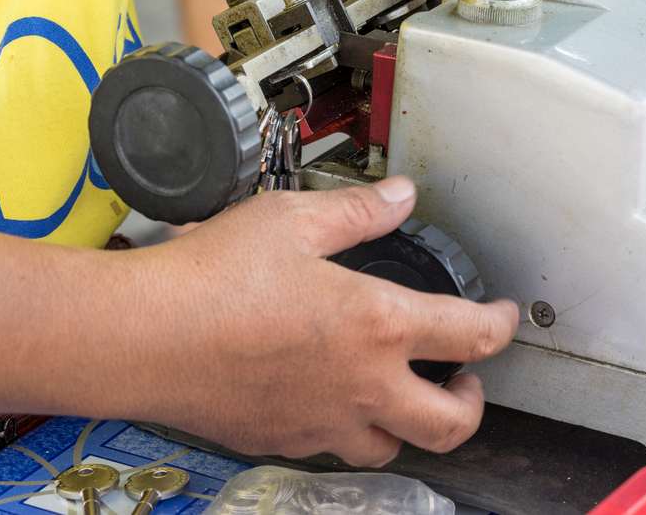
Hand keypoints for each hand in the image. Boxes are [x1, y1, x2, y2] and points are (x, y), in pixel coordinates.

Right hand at [113, 176, 518, 466]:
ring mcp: (321, 422)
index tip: (503, 318)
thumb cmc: (212, 279)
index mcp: (377, 325)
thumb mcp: (292, 220)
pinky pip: (331, 449)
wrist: (142, 337)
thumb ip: (358, 210)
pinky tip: (327, 397)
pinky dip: (346, 429)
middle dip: (473, 404)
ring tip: (398, 394)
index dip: (500, 325)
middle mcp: (361, 386)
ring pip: (392, 449)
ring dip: (408, 424)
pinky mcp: (281, 440)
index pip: (470, 336)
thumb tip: (400, 196)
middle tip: (464, 379)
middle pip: (452, 424)